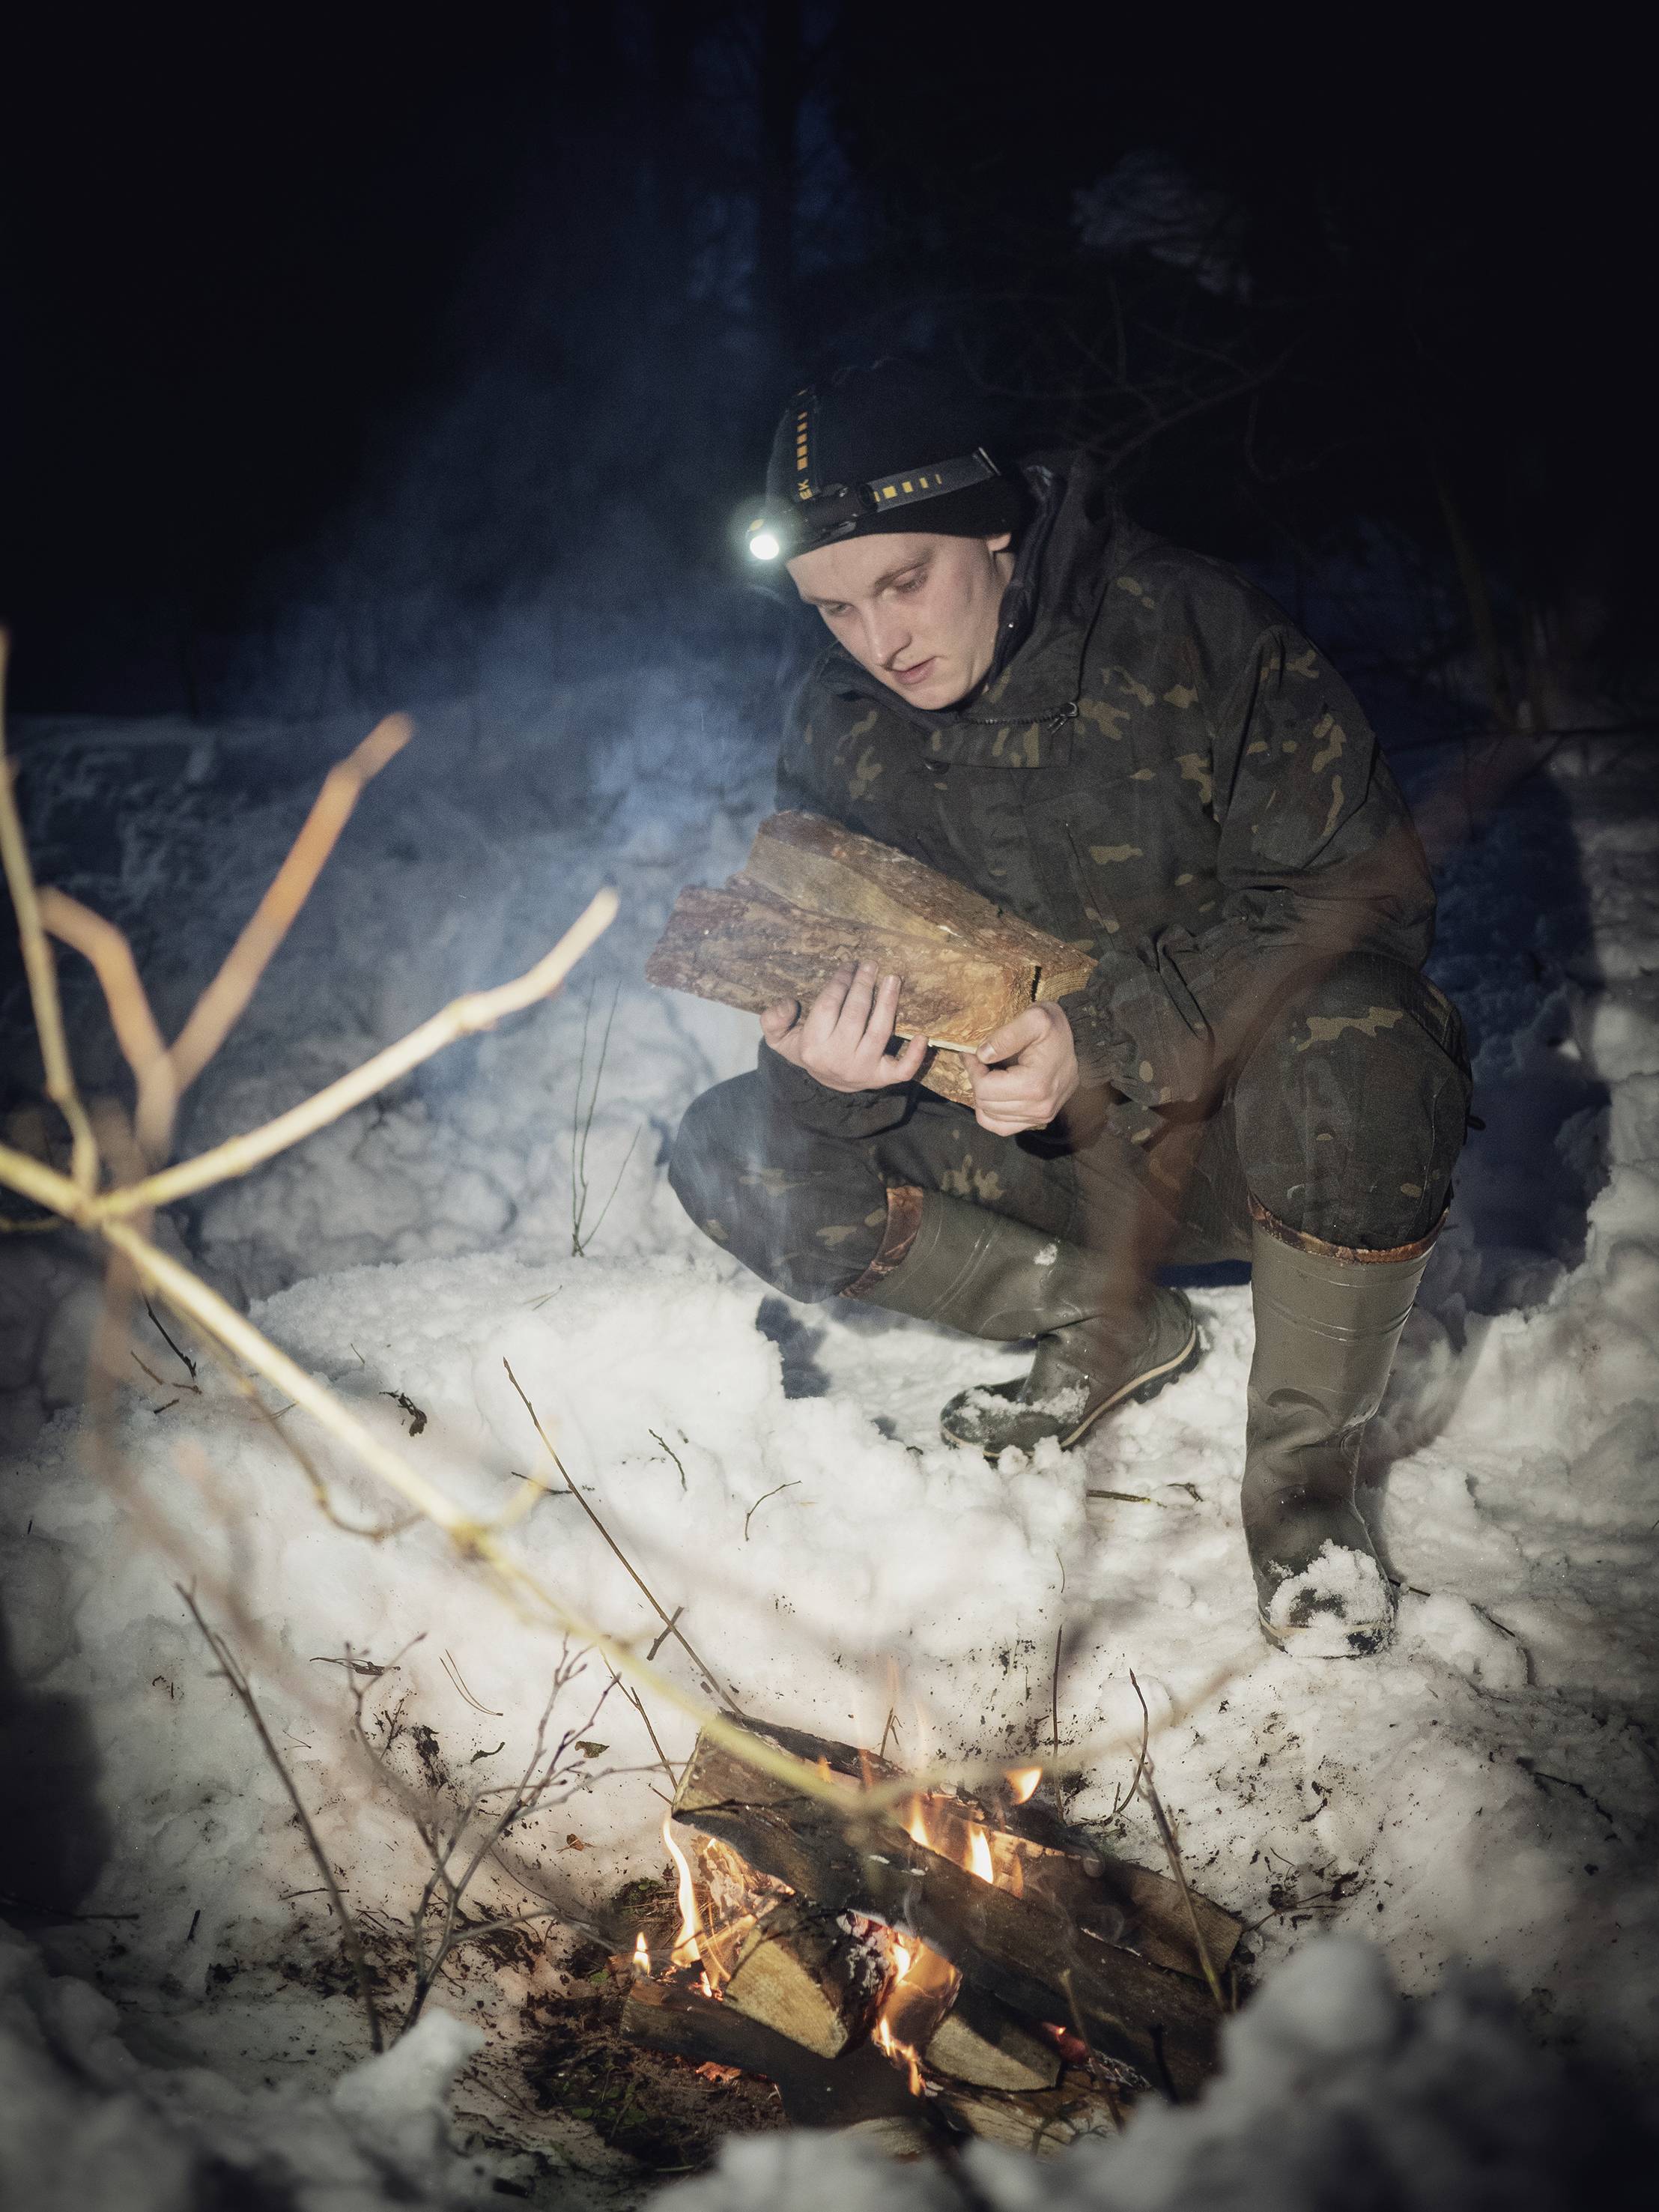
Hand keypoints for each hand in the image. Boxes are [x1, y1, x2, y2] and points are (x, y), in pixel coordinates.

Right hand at [760, 963, 929, 1093]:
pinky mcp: (882, 1078)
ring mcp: (863, 1069)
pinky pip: (902, 1069)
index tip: (849, 965)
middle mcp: (838, 1058)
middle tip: (872, 964)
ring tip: (893, 979)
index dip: (840, 982)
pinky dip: (915, 1055)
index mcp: (813, 1046)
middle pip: (855, 1014)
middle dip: (864, 985)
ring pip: (880, 1032)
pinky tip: (923, 1035)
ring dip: (888, 1003)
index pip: (829, 1006)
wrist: (827, 1083)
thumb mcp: (780, 1039)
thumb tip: (787, 1004)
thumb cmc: (808, 1050)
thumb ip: (773, 1020)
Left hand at [968, 1003, 1078, 1134]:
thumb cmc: (1056, 1029)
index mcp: (1034, 1085)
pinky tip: (993, 1094)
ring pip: (990, 1118)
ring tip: (987, 1075)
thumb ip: (1005, 1036)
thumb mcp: (1034, 1019)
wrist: (1083, 1044)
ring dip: (982, 1096)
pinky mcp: (1039, 1120)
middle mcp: (1038, 1107)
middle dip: (976, 1081)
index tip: (972, 1053)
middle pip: (985, 1104)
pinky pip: (1002, 1127)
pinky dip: (991, 1113)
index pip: (984, 1088)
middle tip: (979, 1062)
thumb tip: (981, 1055)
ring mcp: (1040, 1117)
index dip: (972, 1070)